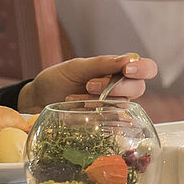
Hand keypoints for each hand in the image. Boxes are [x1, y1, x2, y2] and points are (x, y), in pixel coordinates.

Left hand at [18, 53, 158, 110]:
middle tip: (91, 86)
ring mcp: (112, 108)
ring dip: (101, 102)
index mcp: (117, 69)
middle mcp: (120, 88)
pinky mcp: (104, 124)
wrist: (38, 101)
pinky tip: (80, 112)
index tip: (127, 69)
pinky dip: (96, 117)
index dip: (143, 69)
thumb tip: (127, 59)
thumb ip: (101, 64)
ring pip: (124, 106)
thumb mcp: (75, 67)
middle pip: (138, 88)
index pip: (146, 68)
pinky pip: (112, 124)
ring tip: (75, 98)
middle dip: (118, 87)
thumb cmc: (57, 80)